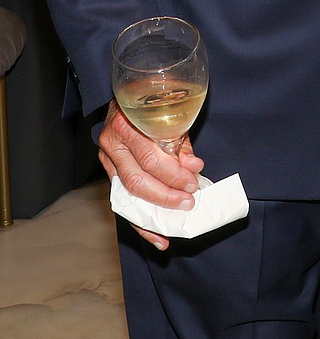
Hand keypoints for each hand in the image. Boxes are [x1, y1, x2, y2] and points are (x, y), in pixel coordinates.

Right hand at [99, 98, 204, 249]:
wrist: (123, 100)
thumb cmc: (150, 108)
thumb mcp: (168, 118)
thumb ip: (179, 144)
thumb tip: (194, 167)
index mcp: (127, 126)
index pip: (150, 158)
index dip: (173, 174)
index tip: (193, 182)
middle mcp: (112, 145)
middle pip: (137, 180)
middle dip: (166, 195)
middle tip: (188, 202)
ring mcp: (107, 161)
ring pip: (128, 196)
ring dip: (153, 215)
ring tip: (173, 229)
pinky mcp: (108, 174)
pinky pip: (124, 204)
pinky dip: (141, 223)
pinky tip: (157, 237)